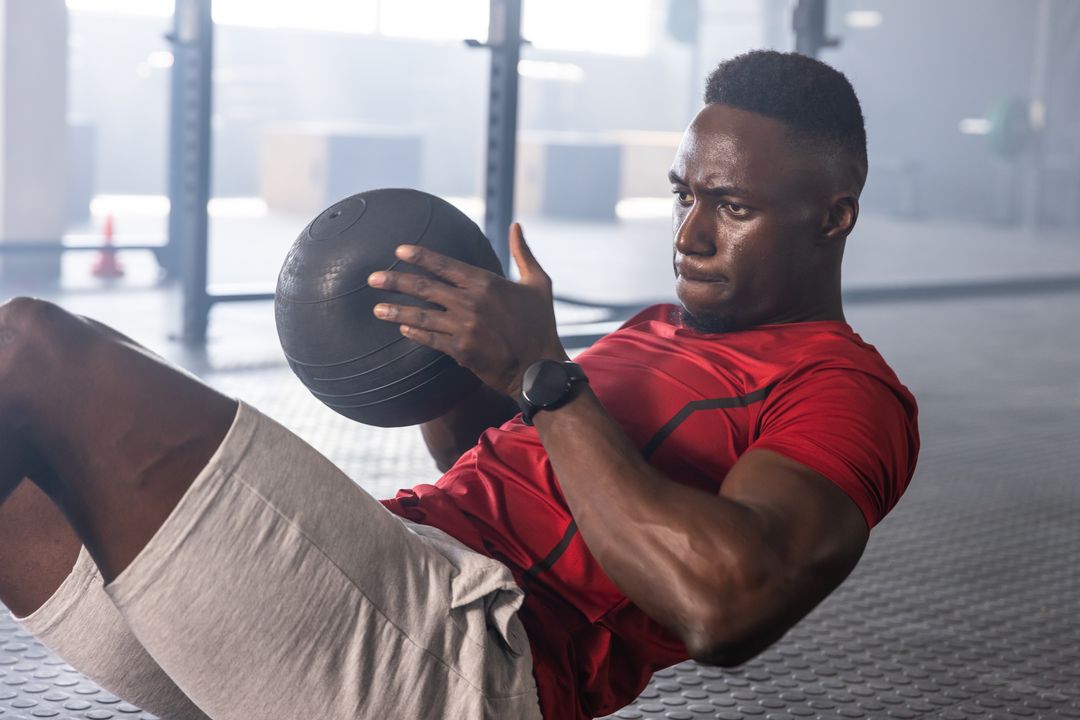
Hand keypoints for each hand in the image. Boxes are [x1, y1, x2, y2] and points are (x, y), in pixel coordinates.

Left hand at [368, 223, 567, 397]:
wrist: (539, 367)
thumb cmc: (540, 324)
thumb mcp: (538, 282)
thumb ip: (523, 252)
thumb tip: (516, 225)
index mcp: (487, 282)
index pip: (445, 265)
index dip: (420, 257)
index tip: (399, 252)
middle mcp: (471, 302)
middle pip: (425, 288)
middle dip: (395, 281)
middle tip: (372, 278)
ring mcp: (464, 327)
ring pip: (422, 315)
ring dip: (396, 310)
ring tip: (376, 309)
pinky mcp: (461, 350)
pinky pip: (431, 339)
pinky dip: (415, 333)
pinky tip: (401, 327)